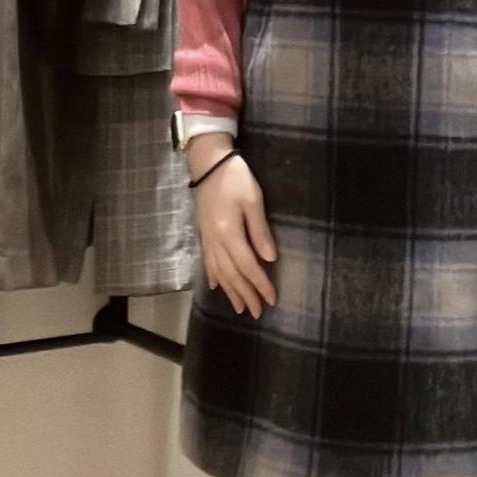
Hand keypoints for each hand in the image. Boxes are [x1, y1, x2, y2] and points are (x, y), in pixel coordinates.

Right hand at [188, 139, 277, 318]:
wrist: (208, 163)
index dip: (260, 284)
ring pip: (220, 272)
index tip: (272, 299)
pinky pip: (208, 261)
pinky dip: (214, 276)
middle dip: (246, 295)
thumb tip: (269, 259)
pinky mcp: (204, 233)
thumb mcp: (253, 201)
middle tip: (258, 313)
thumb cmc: (235, 178)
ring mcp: (208, 238)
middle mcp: (216, 241)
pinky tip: (217, 286)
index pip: (248, 266)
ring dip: (230, 291)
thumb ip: (260, 231)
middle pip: (232, 274)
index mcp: (229, 234)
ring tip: (239, 308)